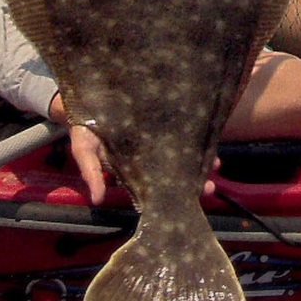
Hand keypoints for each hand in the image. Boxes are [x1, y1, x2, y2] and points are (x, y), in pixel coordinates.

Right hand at [68, 123, 220, 206]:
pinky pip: (180, 134)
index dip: (171, 196)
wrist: (84, 101)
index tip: (189, 199)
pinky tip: (209, 141)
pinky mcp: (160, 123)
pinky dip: (195, 139)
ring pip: (180, 157)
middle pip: (173, 176)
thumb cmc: (84, 130)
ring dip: (199, 163)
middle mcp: (146, 159)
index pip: (154, 189)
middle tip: (209, 188)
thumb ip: (92, 172)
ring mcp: (155, 142)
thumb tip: (97, 199)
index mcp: (131, 170)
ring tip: (216, 165)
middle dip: (192, 183)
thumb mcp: (84, 150)